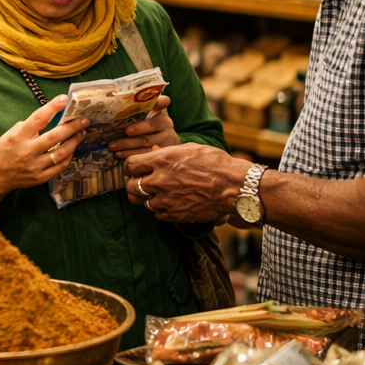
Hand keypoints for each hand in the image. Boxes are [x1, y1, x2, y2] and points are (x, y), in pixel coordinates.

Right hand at [0, 95, 88, 193]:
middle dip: (72, 126)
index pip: (38, 119)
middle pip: (55, 136)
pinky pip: (60, 166)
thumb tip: (51, 116)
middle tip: (84, 120)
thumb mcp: (12, 133)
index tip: (64, 99)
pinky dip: (68, 156)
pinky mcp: (40, 178)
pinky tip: (72, 148)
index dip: (52, 107)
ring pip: (61, 153)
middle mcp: (27, 151)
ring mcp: (35, 166)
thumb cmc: (5, 150)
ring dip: (74, 141)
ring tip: (81, 133)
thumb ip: (31, 125)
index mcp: (18, 136)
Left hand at [108, 94, 179, 158]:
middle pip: (152, 126)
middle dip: (137, 129)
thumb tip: (111, 95)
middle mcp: (166, 124)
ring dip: (129, 145)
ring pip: (147, 143)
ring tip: (113, 146)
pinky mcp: (161, 153)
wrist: (162, 138)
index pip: (162, 103)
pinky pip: (145, 155)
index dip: (157, 102)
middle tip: (125, 131)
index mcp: (162, 111)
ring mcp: (165, 139)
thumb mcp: (144, 111)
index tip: (148, 107)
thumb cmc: (146, 121)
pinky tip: (119, 154)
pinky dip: (131, 155)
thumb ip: (136, 105)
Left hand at [123, 142, 250, 222]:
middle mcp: (159, 180)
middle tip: (141, 184)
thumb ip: (167, 151)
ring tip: (159, 194)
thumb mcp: (189, 149)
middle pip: (130, 186)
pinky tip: (170, 203)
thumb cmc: (215, 163)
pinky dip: (161, 210)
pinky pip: (158, 215)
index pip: (130, 165)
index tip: (134, 169)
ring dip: (148, 198)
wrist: (234, 186)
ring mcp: (166, 200)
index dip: (130, 167)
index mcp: (161, 160)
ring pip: (143, 202)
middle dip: (134, 184)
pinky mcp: (175, 214)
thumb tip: (154, 149)